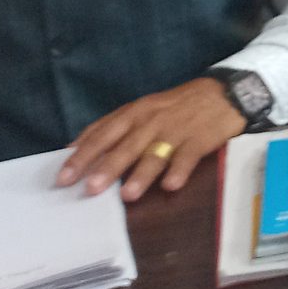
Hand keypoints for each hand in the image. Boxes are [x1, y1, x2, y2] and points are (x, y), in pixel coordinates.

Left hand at [56, 77, 246, 200]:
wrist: (223, 93)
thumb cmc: (176, 106)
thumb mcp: (142, 109)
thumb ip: (113, 127)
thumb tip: (75, 147)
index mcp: (134, 112)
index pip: (103, 133)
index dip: (83, 155)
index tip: (63, 176)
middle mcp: (151, 120)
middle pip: (125, 145)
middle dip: (107, 167)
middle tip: (89, 189)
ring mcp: (176, 130)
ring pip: (155, 153)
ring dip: (141, 174)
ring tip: (127, 195)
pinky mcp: (200, 138)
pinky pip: (188, 156)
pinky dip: (180, 170)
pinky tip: (171, 185)